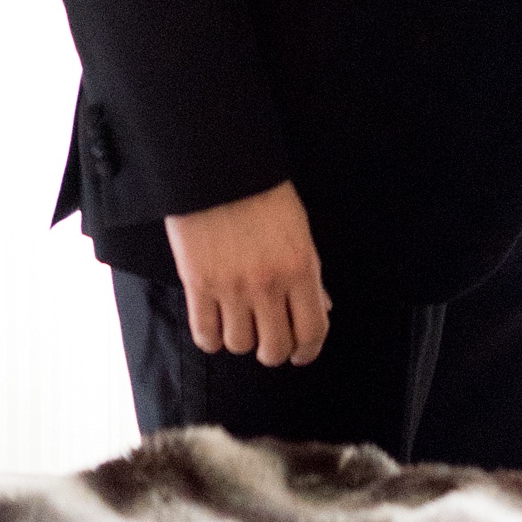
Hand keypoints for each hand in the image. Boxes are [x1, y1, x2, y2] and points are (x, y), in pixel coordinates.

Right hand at [164, 179, 330, 366]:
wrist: (220, 167)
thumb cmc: (264, 195)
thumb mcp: (300, 230)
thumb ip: (310, 275)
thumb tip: (323, 309)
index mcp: (301, 268)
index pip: (312, 332)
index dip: (307, 351)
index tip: (301, 354)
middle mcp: (268, 284)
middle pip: (274, 349)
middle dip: (275, 350)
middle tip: (270, 339)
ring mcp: (231, 287)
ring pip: (239, 346)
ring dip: (242, 339)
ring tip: (241, 321)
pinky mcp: (198, 285)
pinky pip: (206, 336)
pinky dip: (212, 338)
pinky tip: (216, 323)